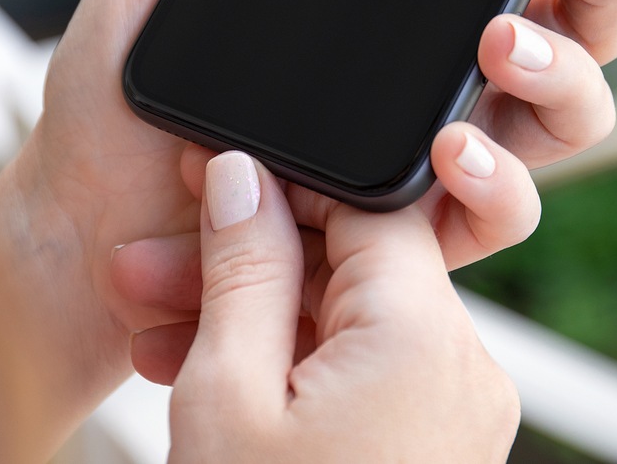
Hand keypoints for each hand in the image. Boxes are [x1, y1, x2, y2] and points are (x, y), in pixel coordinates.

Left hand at [21, 0, 616, 350]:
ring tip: (501, 37)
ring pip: (575, 111)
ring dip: (564, 68)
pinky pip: (502, 211)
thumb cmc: (125, 75)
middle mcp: (448, 66)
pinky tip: (455, 143)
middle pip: (586, 16)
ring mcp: (442, 149)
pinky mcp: (414, 232)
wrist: (79, 211)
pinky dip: (497, 178)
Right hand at [168, 151, 516, 462]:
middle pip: (353, 266)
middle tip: (149, 273)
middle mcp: (467, 369)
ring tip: (158, 338)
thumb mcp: (225, 397)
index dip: (280, 183)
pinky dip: (299, 372)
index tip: (209, 182)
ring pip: (353, 324)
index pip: (366, 200)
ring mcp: (461, 416)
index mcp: (423, 338)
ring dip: (260, 323)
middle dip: (250, 265)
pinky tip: (214, 386)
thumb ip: (242, 271)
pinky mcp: (443, 450)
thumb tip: (243, 178)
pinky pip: (368, 377)